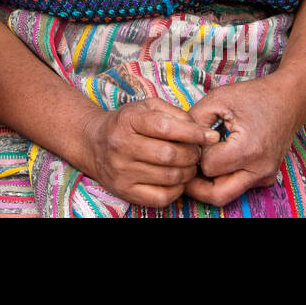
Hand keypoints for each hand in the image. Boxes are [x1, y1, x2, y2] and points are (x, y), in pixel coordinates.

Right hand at [84, 99, 220, 207]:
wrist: (94, 144)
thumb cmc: (128, 124)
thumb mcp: (146, 107)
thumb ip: (174, 113)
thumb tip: (201, 131)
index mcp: (128, 120)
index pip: (166, 127)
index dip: (193, 132)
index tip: (210, 136)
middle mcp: (121, 146)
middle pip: (170, 155)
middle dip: (192, 154)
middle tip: (197, 152)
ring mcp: (121, 171)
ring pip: (170, 177)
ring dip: (188, 172)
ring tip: (188, 165)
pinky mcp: (125, 191)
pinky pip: (162, 197)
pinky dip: (177, 190)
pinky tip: (176, 179)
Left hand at [182, 74, 305, 206]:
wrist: (288, 99)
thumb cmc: (254, 96)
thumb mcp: (218, 99)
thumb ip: (194, 120)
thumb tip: (177, 140)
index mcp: (248, 149)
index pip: (208, 167)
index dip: (195, 155)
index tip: (191, 142)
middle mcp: (259, 169)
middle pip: (218, 195)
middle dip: (195, 186)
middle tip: (182, 168)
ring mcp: (265, 176)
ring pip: (227, 195)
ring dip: (207, 185)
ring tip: (194, 164)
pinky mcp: (266, 178)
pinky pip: (238, 187)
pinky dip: (222, 179)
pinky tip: (213, 160)